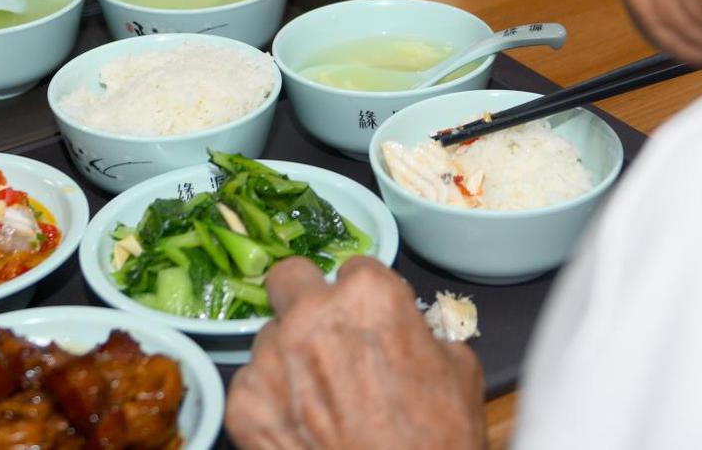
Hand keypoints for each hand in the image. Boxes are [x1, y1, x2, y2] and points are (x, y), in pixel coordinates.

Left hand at [227, 257, 484, 449]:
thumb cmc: (438, 437)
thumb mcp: (458, 370)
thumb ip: (422, 333)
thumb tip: (409, 331)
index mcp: (367, 295)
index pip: (355, 268)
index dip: (366, 299)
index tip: (370, 321)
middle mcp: (309, 316)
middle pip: (290, 279)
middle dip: (305, 299)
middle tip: (324, 333)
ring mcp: (269, 359)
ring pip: (269, 336)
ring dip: (289, 356)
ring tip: (318, 396)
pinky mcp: (243, 403)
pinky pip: (253, 384)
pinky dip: (272, 401)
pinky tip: (301, 426)